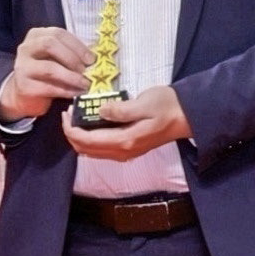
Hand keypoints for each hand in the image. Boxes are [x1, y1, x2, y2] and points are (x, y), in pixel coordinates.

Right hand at [0, 26, 89, 125]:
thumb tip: (94, 60)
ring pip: (49, 68)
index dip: (77, 46)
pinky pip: (48, 88)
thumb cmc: (45, 71)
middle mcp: (26, 48)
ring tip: (85, 84)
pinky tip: (76, 93)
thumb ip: (71, 54)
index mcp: (37, 35)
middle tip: (87, 70)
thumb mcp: (56, 57)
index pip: (58, 34)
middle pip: (50, 44)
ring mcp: (22, 67)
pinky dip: (66, 91)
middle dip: (72, 58)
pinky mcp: (24, 86)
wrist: (24, 92)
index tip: (92, 58)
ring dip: (72, 77)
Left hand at [67, 84, 191, 160]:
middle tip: (69, 112)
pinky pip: (101, 150)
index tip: (67, 111)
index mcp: (124, 141)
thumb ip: (120, 109)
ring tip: (77, 116)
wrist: (187, 116)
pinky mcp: (128, 149)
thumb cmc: (168, 106)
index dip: (70, 128)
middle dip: (71, 134)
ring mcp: (125, 153)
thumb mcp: (144, 102)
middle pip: (85, 150)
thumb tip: (100, 111)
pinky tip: (92, 123)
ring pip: (91, 152)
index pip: (86, 140)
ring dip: (80, 138)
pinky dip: (90, 139)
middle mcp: (122, 152)